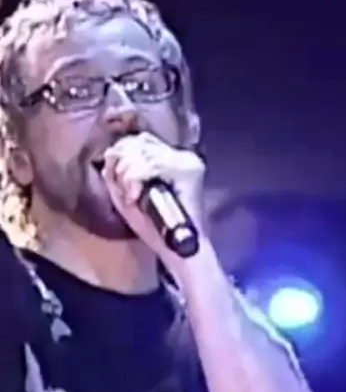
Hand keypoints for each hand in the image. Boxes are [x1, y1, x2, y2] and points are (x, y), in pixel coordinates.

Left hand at [102, 133, 206, 262]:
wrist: (178, 251)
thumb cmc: (153, 228)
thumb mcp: (125, 195)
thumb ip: (116, 173)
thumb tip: (110, 152)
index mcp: (167, 159)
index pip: (139, 140)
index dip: (121, 153)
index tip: (116, 177)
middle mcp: (180, 156)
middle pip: (139, 142)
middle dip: (121, 165)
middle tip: (124, 191)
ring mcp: (187, 162)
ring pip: (144, 152)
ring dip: (128, 175)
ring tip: (132, 197)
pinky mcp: (189, 171)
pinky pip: (153, 164)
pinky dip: (136, 179)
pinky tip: (136, 197)